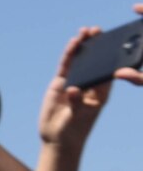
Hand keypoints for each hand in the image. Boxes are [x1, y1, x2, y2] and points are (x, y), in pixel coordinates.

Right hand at [37, 9, 142, 153]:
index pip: (107, 70)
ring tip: (84, 31)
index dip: (110, 56)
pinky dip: (69, 55)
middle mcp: (89, 85)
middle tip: (97, 30)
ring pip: (79, 61)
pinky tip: (73, 44)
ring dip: (82, 47)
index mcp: (101, 93)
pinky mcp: (60, 84)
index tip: (112, 42)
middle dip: (96, 46)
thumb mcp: (77, 117)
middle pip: (94, 62)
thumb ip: (76, 103)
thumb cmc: (73, 131)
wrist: (58, 139)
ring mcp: (74, 83)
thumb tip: (72, 89)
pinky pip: (66, 67)